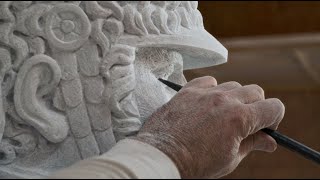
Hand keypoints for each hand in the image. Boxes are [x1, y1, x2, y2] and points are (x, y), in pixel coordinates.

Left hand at [132, 76, 284, 177]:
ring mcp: (205, 93)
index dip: (274, 118)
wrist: (162, 155)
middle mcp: (224, 100)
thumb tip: (270, 142)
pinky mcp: (188, 90)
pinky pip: (209, 81)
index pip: (274, 107)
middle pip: (256, 91)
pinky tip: (206, 104)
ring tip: (222, 115)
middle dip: (256, 106)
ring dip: (234, 98)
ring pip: (233, 85)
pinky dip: (212, 90)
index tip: (265, 127)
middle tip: (245, 122)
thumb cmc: (195, 163)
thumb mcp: (230, 158)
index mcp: (239, 119)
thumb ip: (252, 145)